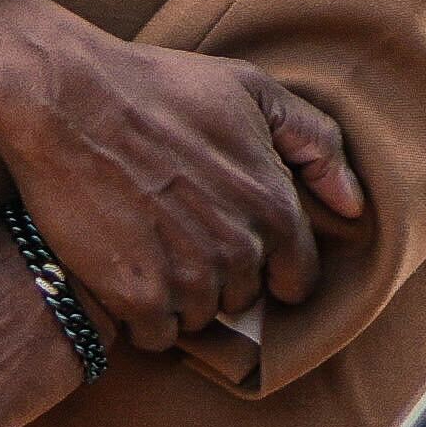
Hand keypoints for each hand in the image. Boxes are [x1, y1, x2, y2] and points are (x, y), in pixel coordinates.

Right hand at [0, 0, 361, 336]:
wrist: (72, 101)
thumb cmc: (164, 90)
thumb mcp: (256, 94)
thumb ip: (316, 145)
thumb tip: (353, 204)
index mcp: (274, 205)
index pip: (298, 278)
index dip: (275, 272)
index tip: (249, 258)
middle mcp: (238, 248)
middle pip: (244, 300)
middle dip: (223, 279)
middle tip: (185, 240)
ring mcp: (185, 275)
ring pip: (199, 319)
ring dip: (181, 299)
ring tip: (153, 253)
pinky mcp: (132, 293)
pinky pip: (154, 336)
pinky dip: (143, 317)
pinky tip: (128, 277)